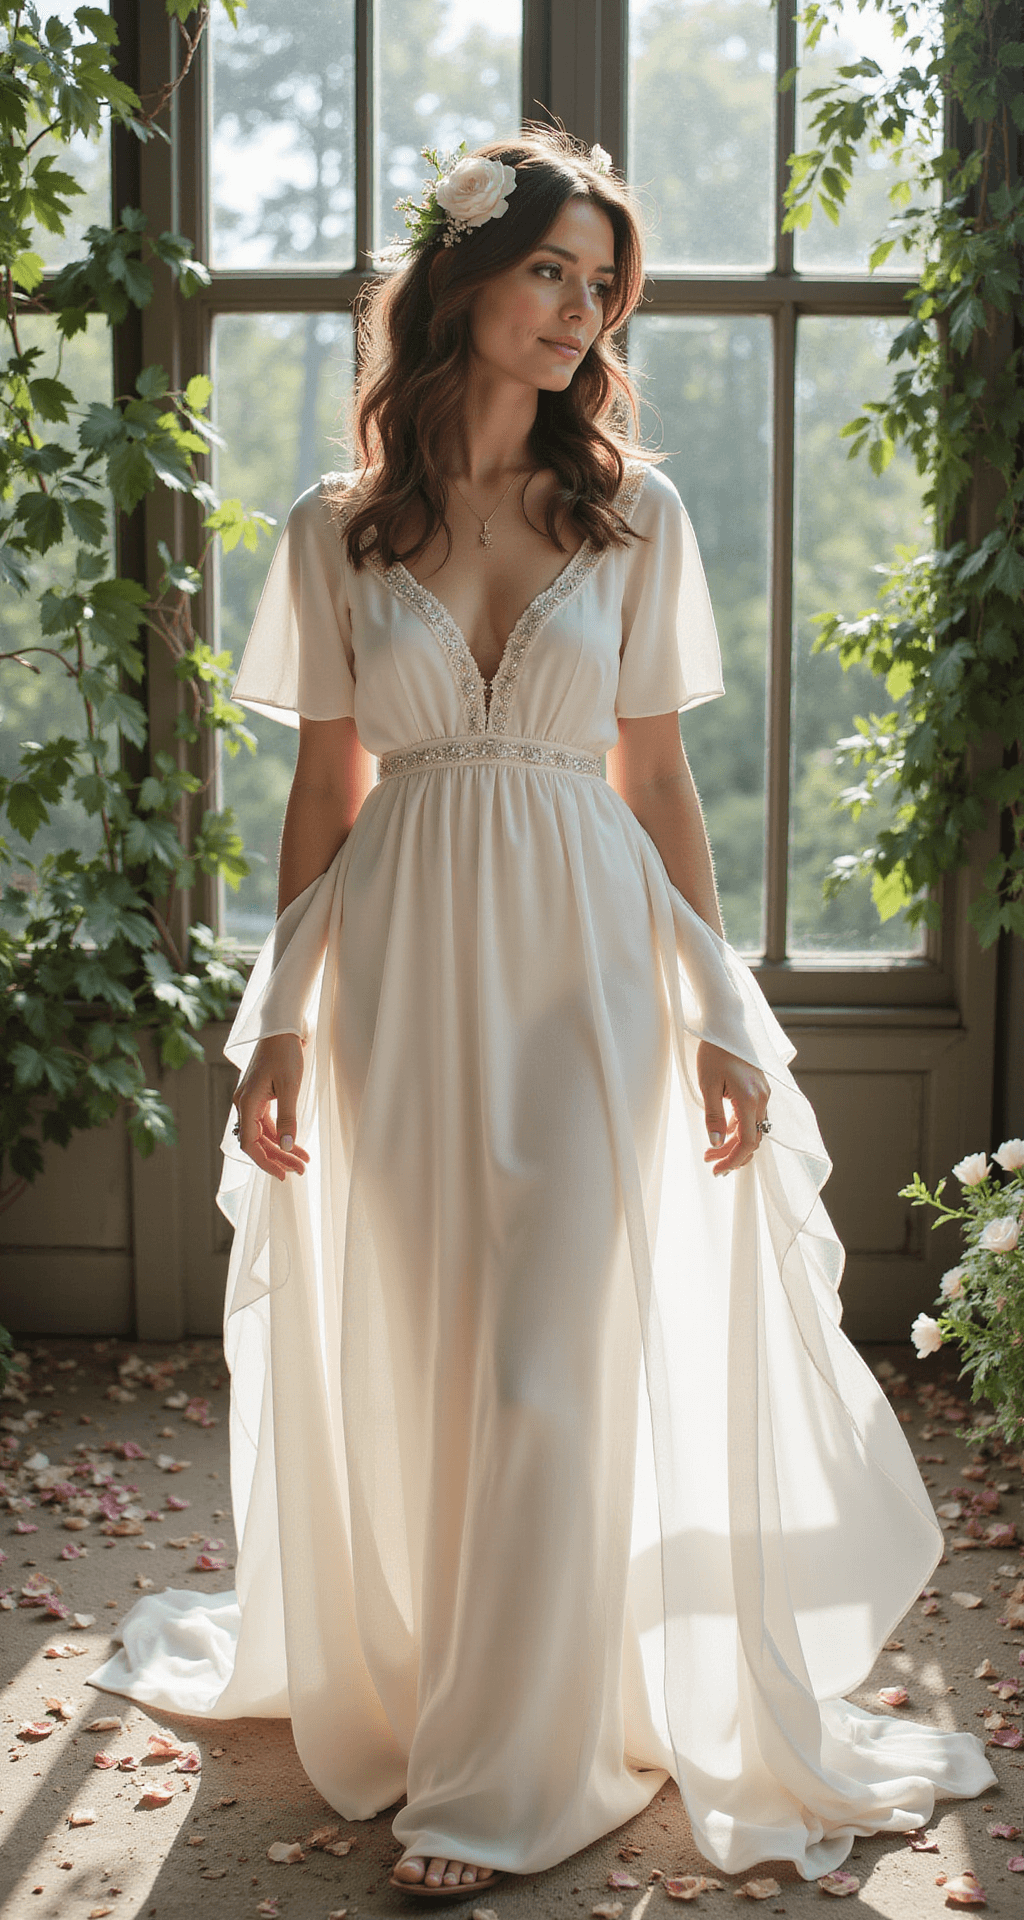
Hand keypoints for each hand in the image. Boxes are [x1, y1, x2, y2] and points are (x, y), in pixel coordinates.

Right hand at [232, 1033, 309, 1182]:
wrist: (281, 1028)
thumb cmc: (285, 1053)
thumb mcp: (290, 1086)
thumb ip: (288, 1118)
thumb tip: (287, 1145)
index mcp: (247, 1102)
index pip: (250, 1144)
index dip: (266, 1162)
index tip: (283, 1174)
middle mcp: (244, 1103)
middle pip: (257, 1141)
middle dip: (278, 1158)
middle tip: (301, 1170)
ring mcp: (250, 1100)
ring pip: (262, 1133)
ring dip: (281, 1148)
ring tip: (302, 1160)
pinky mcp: (259, 1096)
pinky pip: (265, 1123)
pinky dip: (279, 1134)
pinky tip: (294, 1142)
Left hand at [697, 1039, 770, 1175]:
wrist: (726, 1026)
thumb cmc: (714, 1051)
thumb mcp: (708, 1085)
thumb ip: (713, 1116)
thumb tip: (715, 1143)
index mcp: (750, 1099)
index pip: (747, 1142)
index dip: (733, 1160)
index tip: (717, 1170)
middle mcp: (762, 1098)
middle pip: (752, 1139)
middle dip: (732, 1155)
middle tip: (710, 1162)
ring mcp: (763, 1094)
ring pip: (753, 1129)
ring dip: (734, 1144)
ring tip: (712, 1152)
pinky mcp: (759, 1089)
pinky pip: (752, 1117)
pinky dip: (739, 1129)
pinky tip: (722, 1133)